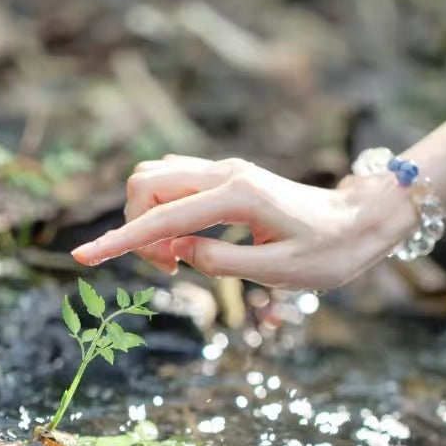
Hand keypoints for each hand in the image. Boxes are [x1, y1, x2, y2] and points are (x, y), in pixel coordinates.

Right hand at [71, 155, 415, 290]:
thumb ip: (222, 262)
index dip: (119, 241)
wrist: (361, 221)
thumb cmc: (329, 252)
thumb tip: (181, 251)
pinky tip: (189, 244)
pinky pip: (178, 187)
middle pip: (146, 183)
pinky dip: (167, 214)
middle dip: (136, 226)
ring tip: (178, 258)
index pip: (160, 218)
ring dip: (150, 219)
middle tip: (169, 266)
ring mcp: (226, 172)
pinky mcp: (228, 179)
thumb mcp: (278, 272)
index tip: (84, 259)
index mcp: (236, 197)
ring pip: (157, 179)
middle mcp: (225, 174)